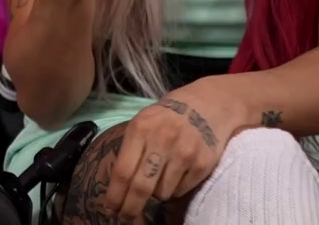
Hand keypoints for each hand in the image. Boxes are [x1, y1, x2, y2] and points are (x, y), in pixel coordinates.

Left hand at [105, 81, 246, 221]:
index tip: (110, 210)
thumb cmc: (168, 117)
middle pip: (141, 188)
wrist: (209, 104)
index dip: (115, 196)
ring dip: (156, 194)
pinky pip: (180, 191)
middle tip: (125, 218)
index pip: (122, 171)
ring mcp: (184, 153)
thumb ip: (130, 149)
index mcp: (140, 129)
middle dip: (130, 208)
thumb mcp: (143, 122)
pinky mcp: (202, 164)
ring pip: (162, 194)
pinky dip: (175, 189)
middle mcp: (162, 141)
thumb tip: (117, 186)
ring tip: (159, 179)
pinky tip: (177, 173)